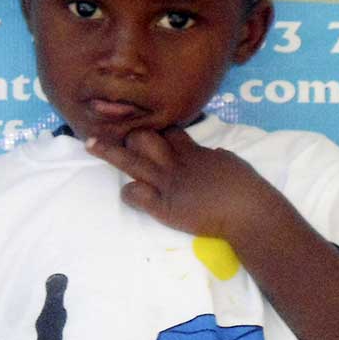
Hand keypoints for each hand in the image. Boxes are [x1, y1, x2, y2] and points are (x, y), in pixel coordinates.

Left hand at [85, 127, 281, 238]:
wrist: (248, 211)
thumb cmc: (247, 189)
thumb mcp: (230, 163)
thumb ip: (214, 158)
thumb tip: (212, 154)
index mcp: (194, 151)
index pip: (169, 132)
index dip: (158, 130)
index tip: (147, 128)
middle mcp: (176, 162)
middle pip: (145, 138)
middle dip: (130, 136)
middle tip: (115, 136)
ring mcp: (167, 183)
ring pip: (131, 160)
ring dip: (110, 152)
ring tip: (90, 143)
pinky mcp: (163, 205)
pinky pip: (136, 194)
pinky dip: (128, 193)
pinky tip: (127, 193)